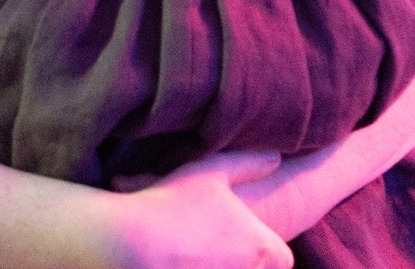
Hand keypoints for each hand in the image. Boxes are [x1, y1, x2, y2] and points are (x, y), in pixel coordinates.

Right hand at [105, 151, 292, 268]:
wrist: (131, 245)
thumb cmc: (172, 203)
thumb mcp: (210, 172)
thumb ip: (247, 164)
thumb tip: (275, 157)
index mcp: (259, 245)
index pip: (283, 258)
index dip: (267, 249)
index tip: (243, 238)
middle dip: (242, 261)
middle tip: (210, 244)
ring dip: (221, 266)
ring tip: (193, 254)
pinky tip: (180, 261)